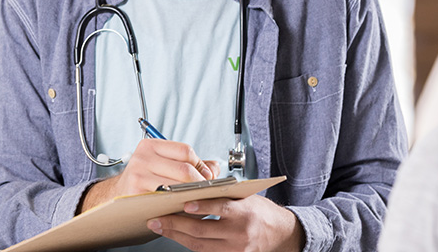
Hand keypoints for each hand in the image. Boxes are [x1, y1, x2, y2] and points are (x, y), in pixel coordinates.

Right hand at [79, 138, 219, 211]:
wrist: (117, 197)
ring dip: (191, 193)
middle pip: (184, 169)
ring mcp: (138, 175)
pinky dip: (179, 203)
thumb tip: (215, 167)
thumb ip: (190, 164)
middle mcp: (142, 157)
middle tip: (206, 189)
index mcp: (150, 146)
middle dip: (200, 181)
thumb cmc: (144, 180)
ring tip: (196, 197)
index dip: (201, 165)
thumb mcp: (164, 165)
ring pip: (178, 185)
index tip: (208, 176)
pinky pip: (167, 199)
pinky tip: (181, 204)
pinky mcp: (137, 193)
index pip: (185, 151)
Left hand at [147, 194, 304, 251]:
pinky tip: (177, 236)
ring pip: (200, 245)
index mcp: (244, 213)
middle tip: (156, 218)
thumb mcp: (245, 197)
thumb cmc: (260, 211)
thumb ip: (222, 196)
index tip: (184, 203)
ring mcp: (235, 250)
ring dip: (177, 236)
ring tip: (160, 227)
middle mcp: (240, 234)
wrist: (280, 234)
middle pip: (203, 231)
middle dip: (176, 225)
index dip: (202, 206)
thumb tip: (192, 191)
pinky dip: (189, 244)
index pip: (220, 208)